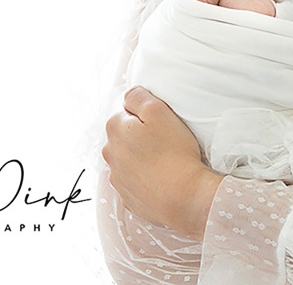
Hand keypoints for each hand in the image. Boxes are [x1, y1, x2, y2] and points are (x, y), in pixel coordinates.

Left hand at [102, 86, 221, 237]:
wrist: (183, 197)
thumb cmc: (174, 151)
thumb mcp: (159, 111)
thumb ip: (139, 97)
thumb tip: (128, 95)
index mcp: (115, 129)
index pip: (126, 111)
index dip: (145, 115)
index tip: (162, 123)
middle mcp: (110, 153)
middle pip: (125, 136)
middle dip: (140, 136)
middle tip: (165, 140)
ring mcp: (117, 178)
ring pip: (128, 159)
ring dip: (141, 157)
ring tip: (164, 161)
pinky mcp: (127, 197)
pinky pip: (134, 181)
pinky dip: (145, 178)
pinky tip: (161, 178)